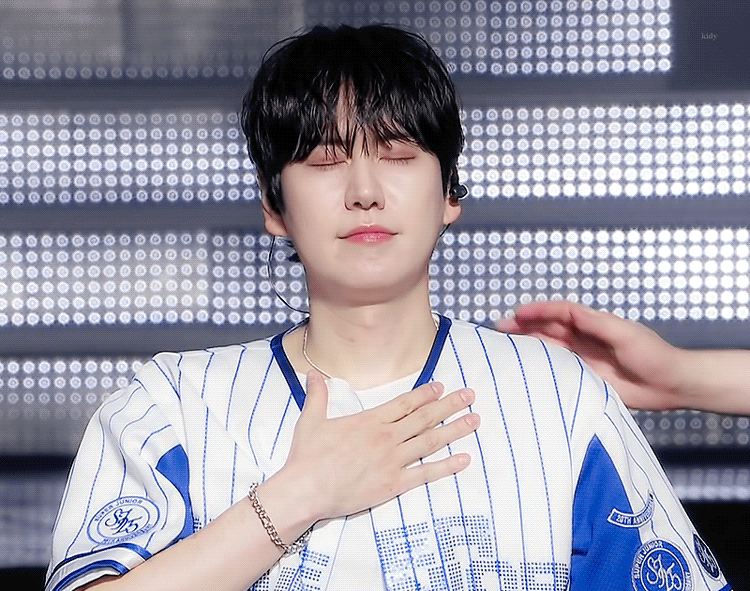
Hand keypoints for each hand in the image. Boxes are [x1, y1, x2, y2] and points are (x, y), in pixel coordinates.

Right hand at [281, 370, 478, 521]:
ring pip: (430, 441)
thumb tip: (313, 374)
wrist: (306, 489)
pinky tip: (464, 459)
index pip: (405, 403)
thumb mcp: (311, 420)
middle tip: (470, 395)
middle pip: (425, 417)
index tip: (441, 387)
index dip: (425, 394)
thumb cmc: (307, 456)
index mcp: (370, 421)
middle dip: (450, 405)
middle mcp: (386, 437)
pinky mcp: (393, 484)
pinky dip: (447, 466)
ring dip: (455, 429)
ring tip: (475, 420)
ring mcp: (392, 460)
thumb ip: (317, 395)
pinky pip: (426, 473)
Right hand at [498, 301, 681, 410]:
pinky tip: (526, 366)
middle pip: (548, 328)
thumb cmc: (653, 354)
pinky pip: (557, 368)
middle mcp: (584, 338)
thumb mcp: (625, 333)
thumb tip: (570, 313)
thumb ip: (597, 324)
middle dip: (524, 325)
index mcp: (593, 323)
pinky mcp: (585, 376)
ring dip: (528, 343)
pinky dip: (540, 364)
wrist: (670, 384)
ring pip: (548, 346)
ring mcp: (583, 357)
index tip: (517, 313)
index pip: (559, 312)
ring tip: (505, 344)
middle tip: (500, 328)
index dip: (538, 311)